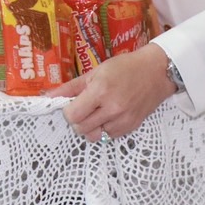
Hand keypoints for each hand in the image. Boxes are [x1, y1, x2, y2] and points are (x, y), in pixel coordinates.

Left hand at [48, 43, 175, 139]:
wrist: (156, 72)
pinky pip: (109, 136)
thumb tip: (48, 96)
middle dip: (77, 120)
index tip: (71, 104)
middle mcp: (112, 108)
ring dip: (90, 127)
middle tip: (83, 108)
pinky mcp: (131, 127)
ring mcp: (123, 120)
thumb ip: (71, 87)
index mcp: (100, 91)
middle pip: (81, 128)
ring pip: (94, 136)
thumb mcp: (95, 71)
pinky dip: (104, 129)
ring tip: (96, 112)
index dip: (67, 111)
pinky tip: (108, 115)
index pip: (72, 115)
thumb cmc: (124, 67)